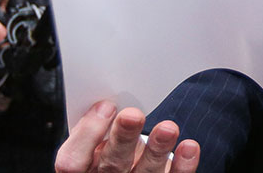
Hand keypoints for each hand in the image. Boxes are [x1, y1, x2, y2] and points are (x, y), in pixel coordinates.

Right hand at [56, 101, 198, 172]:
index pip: (73, 161)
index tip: (106, 106)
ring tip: (168, 128)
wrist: (128, 171)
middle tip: (133, 115)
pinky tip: (189, 147)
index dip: (87, 134)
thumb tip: (112, 97)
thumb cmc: (110, 150)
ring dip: (157, 150)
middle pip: (111, 165)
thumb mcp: (95, 139)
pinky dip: (182, 165)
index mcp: (83, 167)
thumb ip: (98, 124)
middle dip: (123, 139)